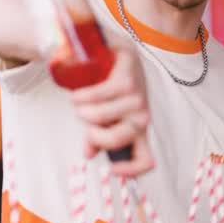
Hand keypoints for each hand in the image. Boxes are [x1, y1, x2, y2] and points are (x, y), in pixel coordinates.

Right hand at [70, 46, 154, 176]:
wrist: (112, 53)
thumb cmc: (106, 89)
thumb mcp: (102, 116)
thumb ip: (96, 136)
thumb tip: (89, 154)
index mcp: (138, 130)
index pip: (146, 159)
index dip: (132, 169)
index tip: (112, 169)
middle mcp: (142, 116)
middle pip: (117, 139)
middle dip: (92, 133)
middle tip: (83, 120)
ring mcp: (138, 97)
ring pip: (102, 116)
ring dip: (82, 110)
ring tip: (78, 101)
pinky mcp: (128, 77)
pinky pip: (100, 95)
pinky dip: (83, 96)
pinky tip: (77, 93)